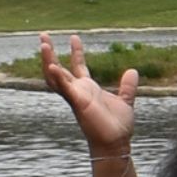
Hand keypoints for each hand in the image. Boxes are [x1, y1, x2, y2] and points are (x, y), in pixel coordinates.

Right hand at [39, 33, 138, 150]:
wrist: (116, 142)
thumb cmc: (117, 126)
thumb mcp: (125, 100)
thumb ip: (127, 86)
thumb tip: (133, 71)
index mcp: (88, 89)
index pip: (78, 66)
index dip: (76, 51)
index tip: (74, 37)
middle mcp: (78, 91)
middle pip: (59, 68)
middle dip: (50, 52)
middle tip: (43, 35)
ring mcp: (76, 96)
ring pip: (55, 76)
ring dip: (48, 61)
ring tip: (43, 45)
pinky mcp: (78, 103)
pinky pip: (64, 89)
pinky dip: (58, 78)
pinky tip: (52, 66)